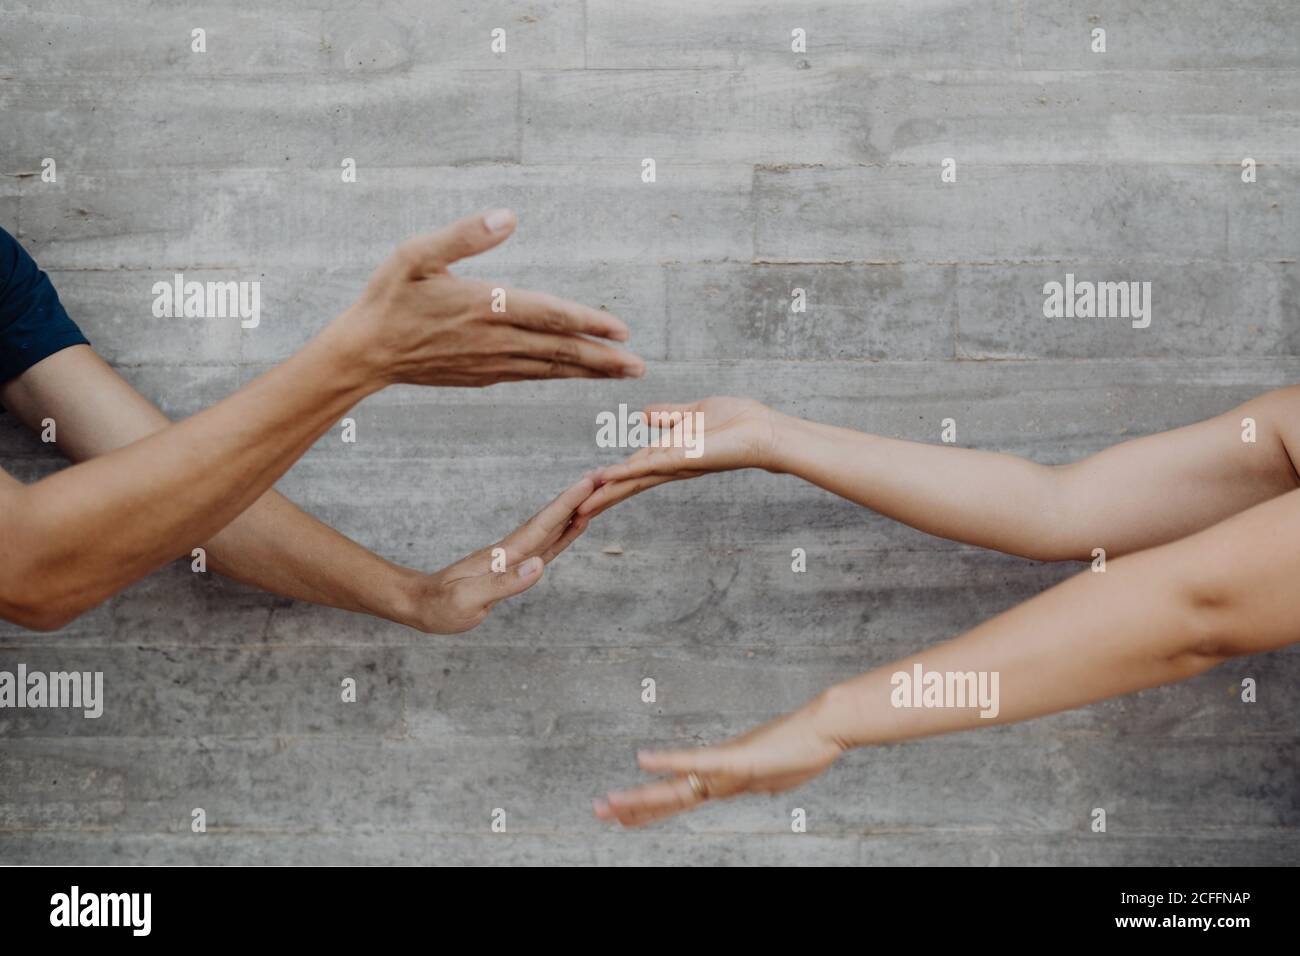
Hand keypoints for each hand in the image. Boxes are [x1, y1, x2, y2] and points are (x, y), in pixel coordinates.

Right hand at [332, 210, 643, 387]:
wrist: (365, 353)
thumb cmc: (389, 298)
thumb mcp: (416, 254)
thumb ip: (464, 236)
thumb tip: (508, 216)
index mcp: (485, 306)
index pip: (549, 315)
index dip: (588, 322)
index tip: (622, 330)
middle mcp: (494, 340)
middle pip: (560, 350)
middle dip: (603, 358)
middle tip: (639, 366)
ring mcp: (490, 363)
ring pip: (550, 368)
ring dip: (589, 372)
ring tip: (623, 374)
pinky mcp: (483, 376)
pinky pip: (531, 376)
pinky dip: (559, 375)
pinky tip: (576, 374)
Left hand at [395, 474, 594, 633]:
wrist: (420, 604)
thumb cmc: (440, 605)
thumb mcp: (469, 600)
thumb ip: (505, 582)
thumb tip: (539, 565)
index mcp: (504, 555)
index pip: (542, 525)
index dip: (567, 504)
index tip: (589, 482)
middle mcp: (511, 551)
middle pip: (551, 521)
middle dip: (577, 500)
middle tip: (605, 478)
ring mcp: (512, 557)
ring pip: (550, 530)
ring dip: (574, 513)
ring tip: (597, 496)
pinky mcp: (511, 567)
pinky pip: (544, 546)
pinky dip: (562, 534)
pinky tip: (572, 527)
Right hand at [578, 396, 781, 518]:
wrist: (762, 430)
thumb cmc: (737, 421)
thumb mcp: (693, 413)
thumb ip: (667, 414)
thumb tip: (641, 414)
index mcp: (670, 455)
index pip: (633, 470)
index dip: (610, 480)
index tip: (587, 489)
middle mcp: (670, 465)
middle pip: (629, 485)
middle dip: (602, 498)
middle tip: (576, 513)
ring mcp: (674, 465)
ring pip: (633, 482)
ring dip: (605, 493)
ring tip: (581, 507)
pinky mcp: (682, 459)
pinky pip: (648, 467)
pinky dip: (625, 473)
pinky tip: (604, 480)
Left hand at [592, 696, 846, 827]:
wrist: (824, 728)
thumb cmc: (805, 749)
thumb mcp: (776, 778)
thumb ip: (758, 780)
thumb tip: (754, 782)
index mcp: (725, 779)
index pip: (681, 797)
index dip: (650, 808)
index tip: (623, 814)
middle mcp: (718, 773)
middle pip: (669, 795)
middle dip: (632, 806)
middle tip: (597, 809)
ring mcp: (724, 766)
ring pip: (675, 787)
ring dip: (640, 798)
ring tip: (607, 804)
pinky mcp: (735, 758)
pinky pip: (696, 762)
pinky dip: (667, 762)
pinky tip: (642, 759)